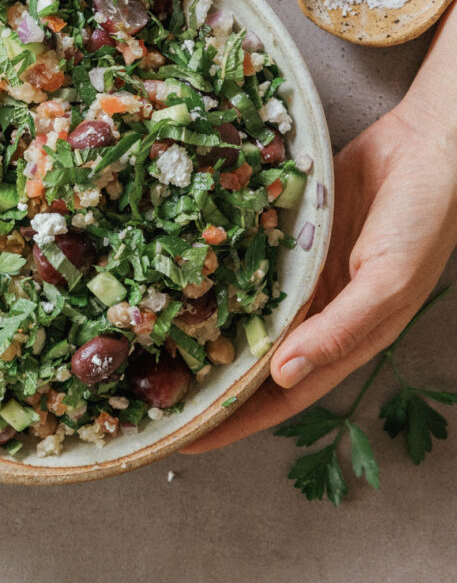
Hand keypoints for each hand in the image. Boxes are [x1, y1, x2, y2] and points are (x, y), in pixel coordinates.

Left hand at [184, 101, 456, 451]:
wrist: (432, 143)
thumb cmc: (424, 219)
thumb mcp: (389, 282)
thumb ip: (339, 330)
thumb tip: (284, 377)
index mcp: (345, 337)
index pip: (281, 395)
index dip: (235, 420)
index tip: (185, 439)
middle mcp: (318, 311)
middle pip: (255, 358)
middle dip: (210, 379)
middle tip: (152, 393)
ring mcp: (303, 272)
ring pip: (246, 310)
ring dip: (207, 325)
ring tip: (153, 339)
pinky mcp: (293, 233)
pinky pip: (249, 259)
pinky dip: (219, 270)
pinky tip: (180, 272)